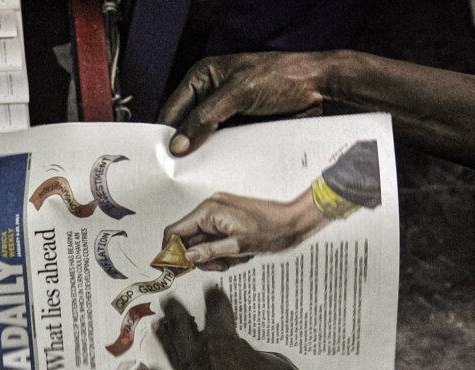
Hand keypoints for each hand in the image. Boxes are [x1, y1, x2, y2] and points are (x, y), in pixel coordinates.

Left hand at [152, 288, 301, 369]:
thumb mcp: (276, 369)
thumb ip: (257, 357)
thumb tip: (249, 358)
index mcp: (223, 342)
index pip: (217, 312)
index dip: (215, 298)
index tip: (211, 289)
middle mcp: (198, 357)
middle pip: (182, 326)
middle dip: (175, 310)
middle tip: (169, 299)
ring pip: (170, 351)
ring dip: (163, 336)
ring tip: (157, 324)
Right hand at [159, 51, 336, 155]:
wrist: (323, 89)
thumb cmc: (283, 78)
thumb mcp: (238, 93)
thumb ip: (205, 118)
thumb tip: (177, 146)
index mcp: (203, 78)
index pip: (173, 109)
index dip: (166, 133)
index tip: (162, 159)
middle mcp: (210, 96)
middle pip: (185, 127)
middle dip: (182, 147)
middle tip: (174, 171)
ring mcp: (225, 115)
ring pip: (202, 140)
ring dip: (199, 157)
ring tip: (191, 176)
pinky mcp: (239, 131)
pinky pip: (221, 148)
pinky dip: (217, 160)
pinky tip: (212, 172)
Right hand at [164, 189, 327, 269]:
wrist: (295, 221)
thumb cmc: (272, 231)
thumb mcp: (238, 247)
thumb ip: (209, 252)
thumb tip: (186, 258)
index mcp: (209, 211)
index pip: (175, 231)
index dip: (172, 251)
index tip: (178, 269)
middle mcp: (210, 207)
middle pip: (187, 238)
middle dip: (200, 256)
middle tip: (219, 266)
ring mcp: (218, 211)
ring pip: (201, 240)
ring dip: (212, 254)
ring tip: (232, 260)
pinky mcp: (226, 216)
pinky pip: (213, 236)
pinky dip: (220, 248)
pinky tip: (237, 253)